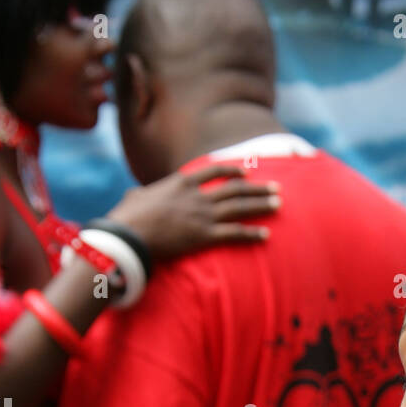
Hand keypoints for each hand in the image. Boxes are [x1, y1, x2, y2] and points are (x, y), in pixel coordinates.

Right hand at [107, 164, 280, 259]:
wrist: (129, 234)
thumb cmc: (126, 218)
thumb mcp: (134, 199)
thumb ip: (140, 194)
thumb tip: (134, 196)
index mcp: (181, 182)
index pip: (213, 171)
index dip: (232, 171)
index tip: (246, 172)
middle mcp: (197, 196)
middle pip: (234, 189)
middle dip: (257, 188)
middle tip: (276, 188)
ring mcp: (203, 215)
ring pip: (240, 207)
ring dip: (261, 205)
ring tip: (279, 204)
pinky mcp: (205, 236)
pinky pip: (235, 233)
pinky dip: (252, 234)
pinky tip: (267, 235)